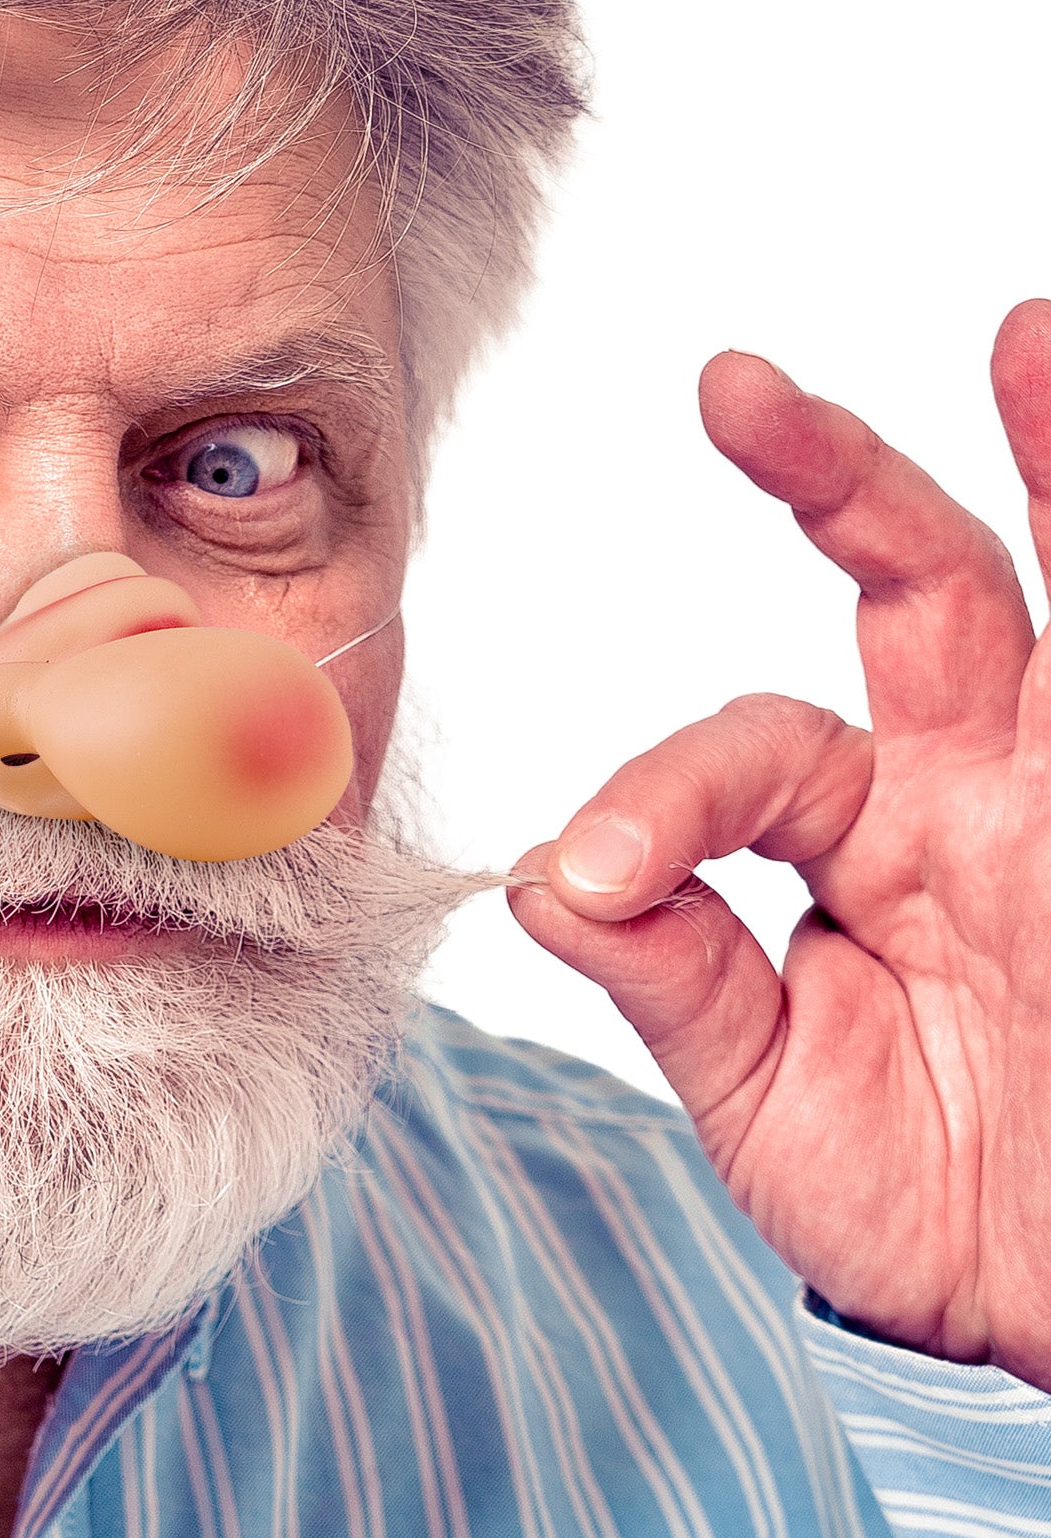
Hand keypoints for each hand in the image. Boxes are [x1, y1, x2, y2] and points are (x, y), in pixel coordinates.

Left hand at [509, 300, 1050, 1387]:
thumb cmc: (920, 1199)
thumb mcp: (766, 1094)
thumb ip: (669, 973)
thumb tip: (538, 877)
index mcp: (855, 839)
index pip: (748, 753)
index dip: (663, 798)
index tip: (598, 875)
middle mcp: (972, 789)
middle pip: (913, 591)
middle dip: (830, 479)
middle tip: (735, 388)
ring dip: (1047, 466)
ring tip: (1028, 337)